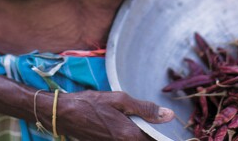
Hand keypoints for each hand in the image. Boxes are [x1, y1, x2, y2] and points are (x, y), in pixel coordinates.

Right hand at [55, 90, 173, 140]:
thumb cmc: (90, 104)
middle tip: (150, 123)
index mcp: (130, 136)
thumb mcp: (119, 99)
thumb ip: (145, 109)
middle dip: (150, 135)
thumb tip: (169, 115)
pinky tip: (123, 125)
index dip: (164, 137)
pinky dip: (129, 136)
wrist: (64, 114)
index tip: (174, 131)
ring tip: (135, 122)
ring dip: (140, 134)